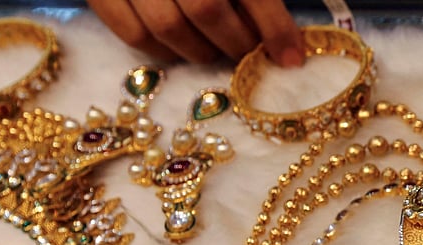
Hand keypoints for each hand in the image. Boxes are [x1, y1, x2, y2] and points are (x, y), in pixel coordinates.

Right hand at [87, 0, 303, 64]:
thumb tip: (284, 39)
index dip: (275, 27)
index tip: (292, 58)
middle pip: (206, 9)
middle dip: (236, 42)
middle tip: (249, 54)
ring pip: (167, 26)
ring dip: (200, 50)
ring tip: (215, 49)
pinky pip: (131, 32)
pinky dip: (160, 50)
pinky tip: (178, 47)